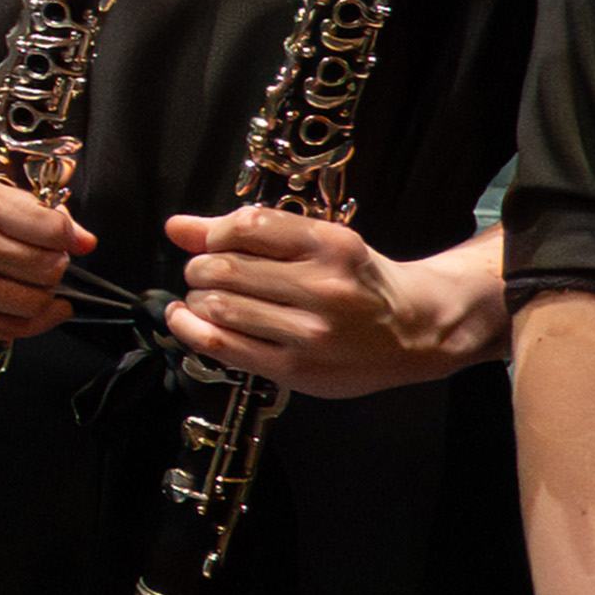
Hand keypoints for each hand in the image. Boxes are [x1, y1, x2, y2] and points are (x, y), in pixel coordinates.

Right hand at [0, 145, 84, 343]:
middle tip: (48, 260)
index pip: (51, 230)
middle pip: (46, 269)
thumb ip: (24, 207)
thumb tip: (81, 239)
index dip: (70, 237)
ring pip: (30, 302)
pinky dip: (34, 323)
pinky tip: (40, 311)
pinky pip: (4, 330)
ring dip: (45, 294)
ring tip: (37, 283)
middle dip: (56, 266)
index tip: (71, 240)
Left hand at [155, 203, 494, 399]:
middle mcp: (325, 287)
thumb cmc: (360, 282)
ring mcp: (312, 332)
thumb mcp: (318, 242)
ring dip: (197, 299)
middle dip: (200, 268)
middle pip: (225, 268)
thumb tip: (177, 227)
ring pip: (219, 306)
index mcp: (332, 244)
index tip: (210, 243)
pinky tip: (187, 319)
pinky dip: (191, 329)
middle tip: (205, 273)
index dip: (212, 233)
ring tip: (206, 298)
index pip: (246, 226)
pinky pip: (223, 346)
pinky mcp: (297, 369)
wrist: (416, 331)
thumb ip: (249, 231)